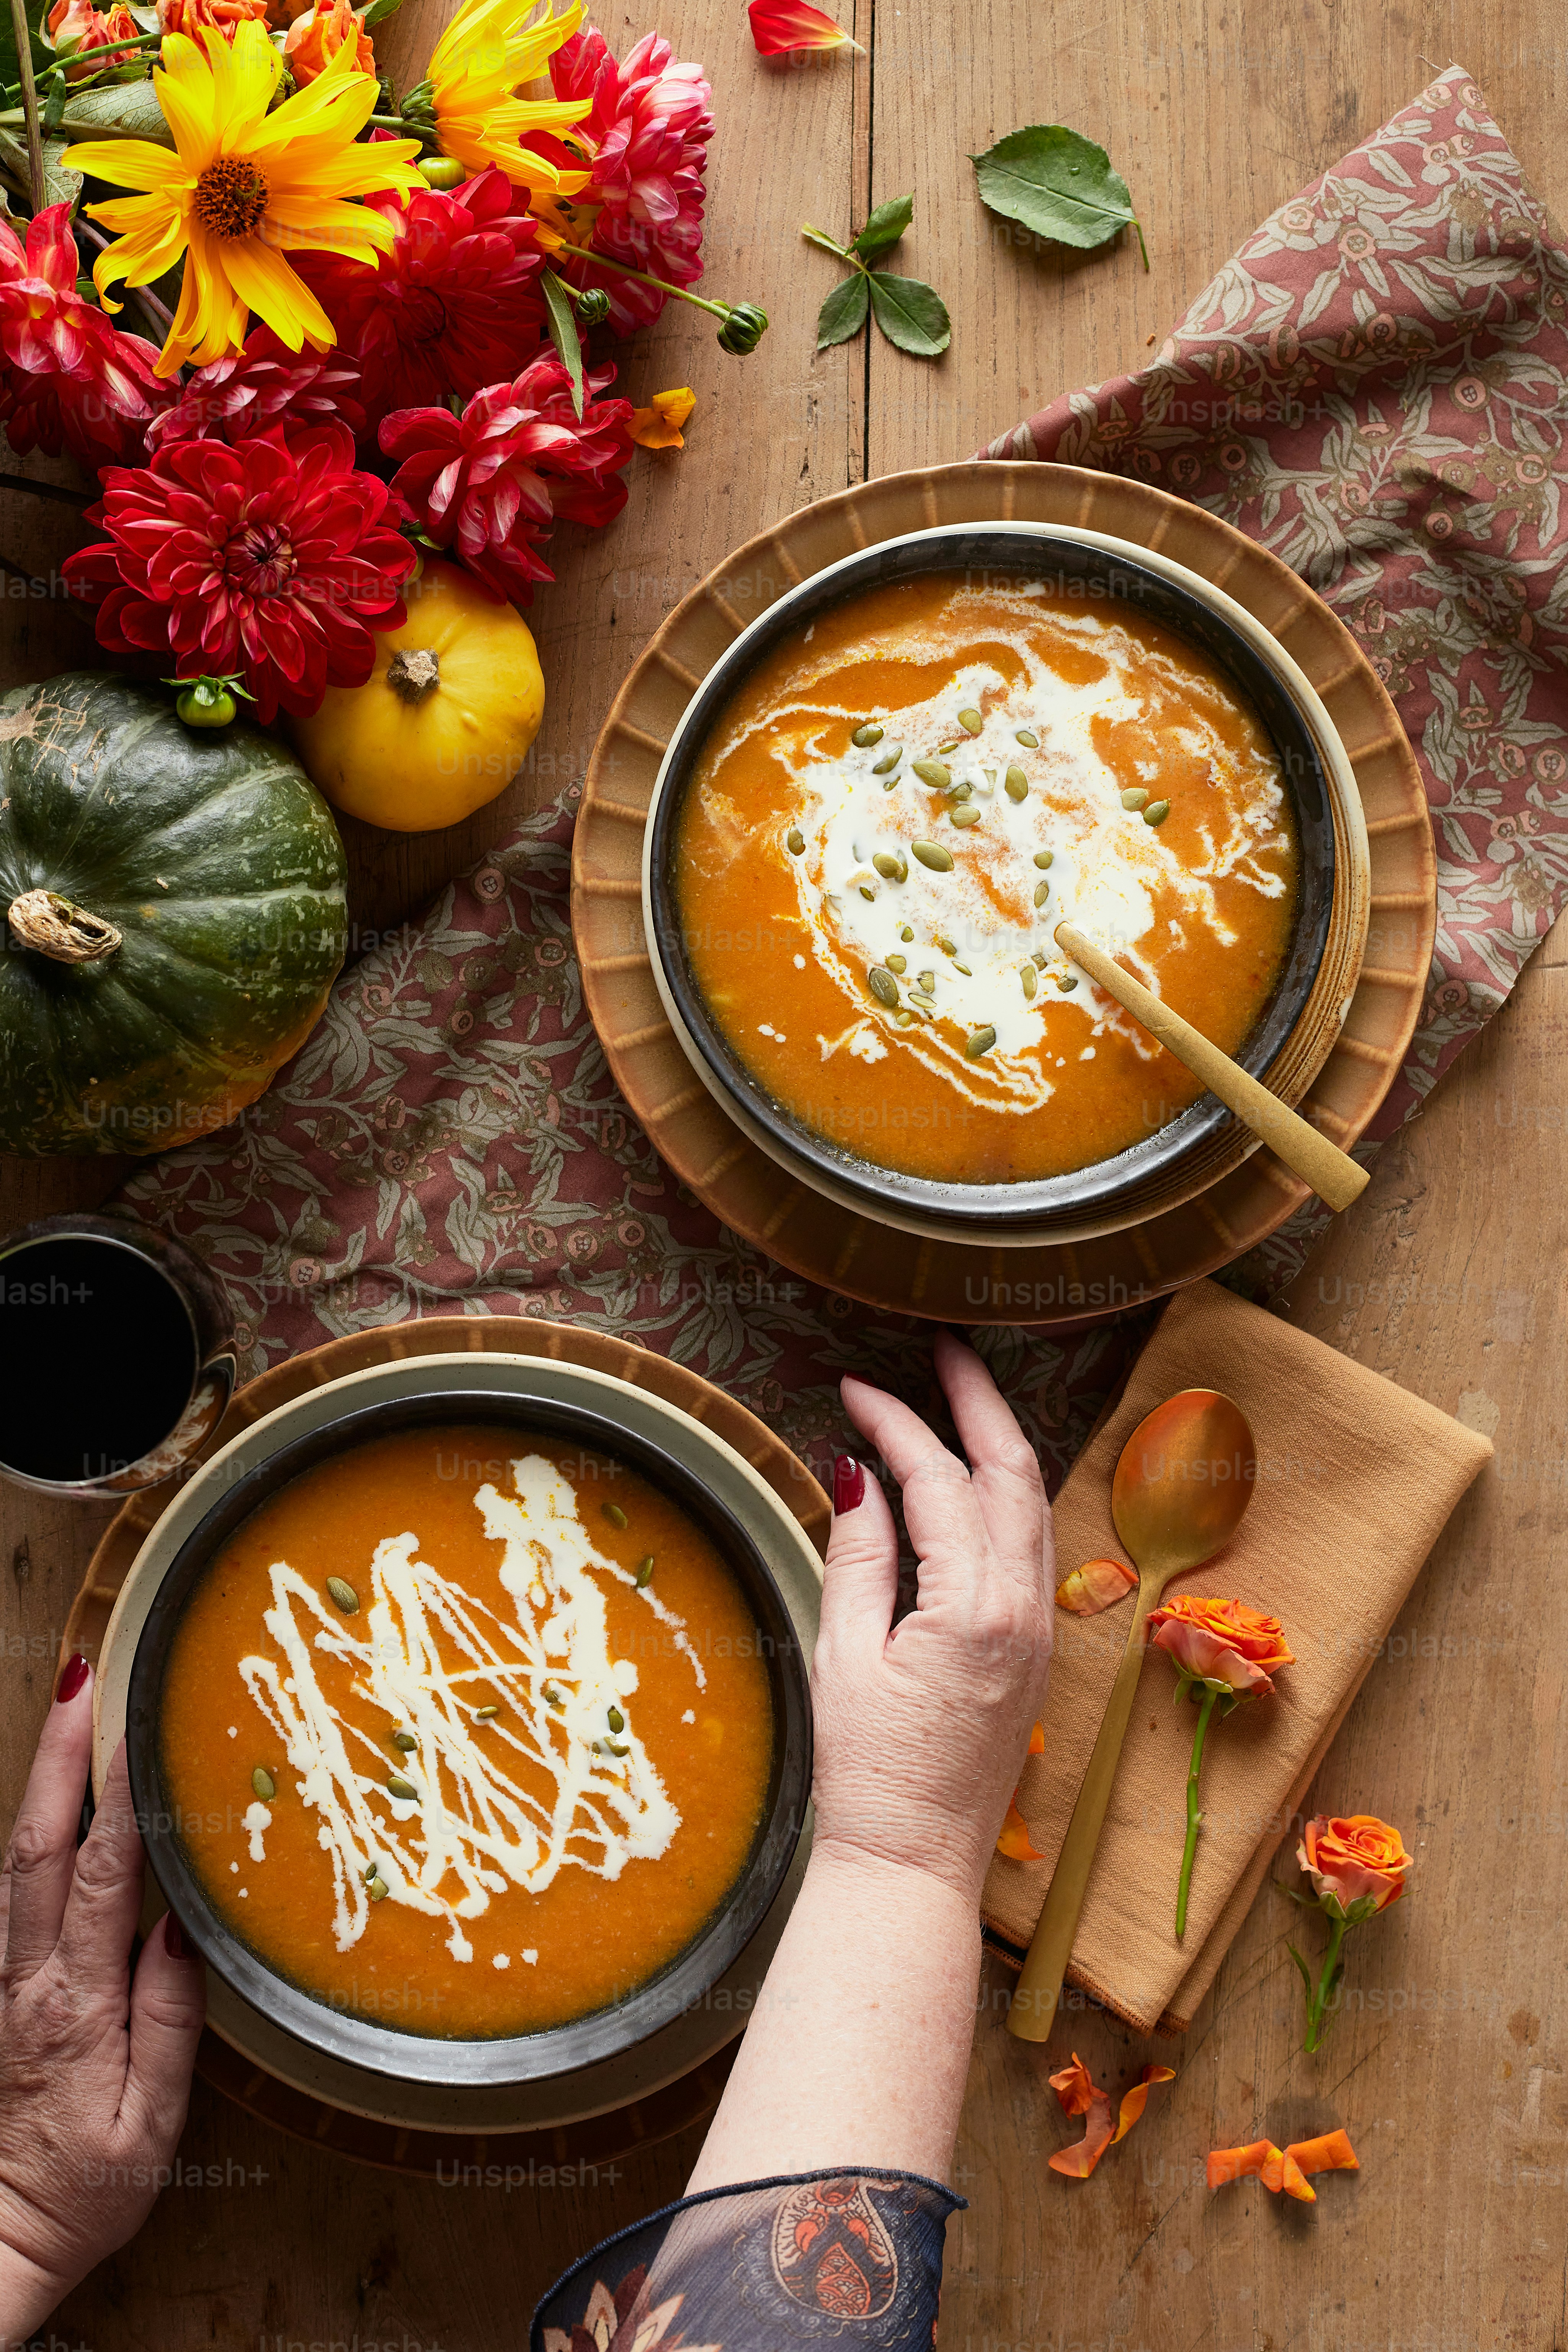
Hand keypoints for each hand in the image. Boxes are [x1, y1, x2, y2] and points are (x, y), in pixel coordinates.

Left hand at [0, 1659, 204, 2347]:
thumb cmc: (85, 2187)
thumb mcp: (151, 2125)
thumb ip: (169, 2022)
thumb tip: (181, 1929)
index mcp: (77, 2005)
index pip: (103, 1876)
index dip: (117, 1796)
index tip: (133, 1724)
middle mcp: (29, 1979)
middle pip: (40, 1846)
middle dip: (62, 1755)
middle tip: (82, 1676)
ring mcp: (1, 1980)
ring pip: (15, 1861)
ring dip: (41, 1782)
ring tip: (67, 1712)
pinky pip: (6, 1896)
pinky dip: (28, 1833)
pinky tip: (45, 1799)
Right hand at [810, 1331, 1053, 1904]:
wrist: (913, 1866)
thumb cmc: (870, 1774)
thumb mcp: (845, 1656)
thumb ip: (857, 1555)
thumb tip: (856, 1471)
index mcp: (975, 1610)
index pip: (941, 1483)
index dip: (897, 1424)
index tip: (853, 1389)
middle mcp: (1025, 1612)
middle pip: (1012, 1473)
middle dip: (978, 1401)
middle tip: (940, 1349)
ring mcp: (1039, 1632)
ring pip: (1031, 1506)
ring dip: (997, 1443)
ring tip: (959, 1395)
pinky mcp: (1035, 1651)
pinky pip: (1030, 1548)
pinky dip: (1002, 1497)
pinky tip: (971, 1479)